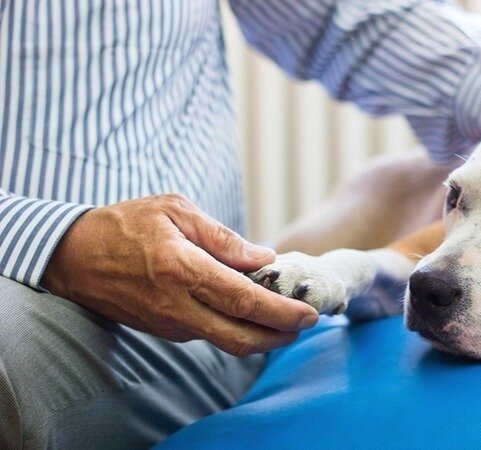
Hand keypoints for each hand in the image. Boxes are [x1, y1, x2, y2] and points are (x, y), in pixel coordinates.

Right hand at [41, 194, 318, 355]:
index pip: (245, 301)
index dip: (282, 312)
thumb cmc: (126, 224)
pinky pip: (210, 334)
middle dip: (280, 335)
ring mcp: (170, 324)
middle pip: (241, 337)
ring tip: (286, 317)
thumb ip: (224, 238)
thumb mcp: (176, 210)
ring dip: (261, 335)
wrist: (73, 257)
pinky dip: (238, 328)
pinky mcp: (165, 330)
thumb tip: (265, 257)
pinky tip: (252, 311)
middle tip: (306, 323)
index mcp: (184, 270)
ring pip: (227, 341)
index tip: (309, 313)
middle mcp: (178, 305)